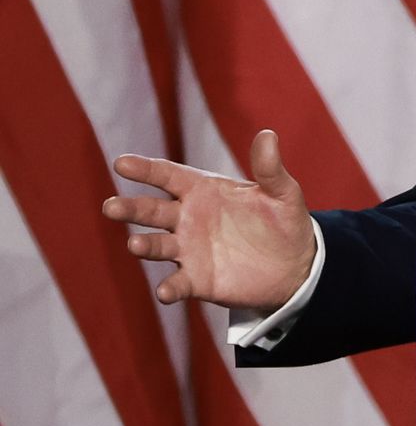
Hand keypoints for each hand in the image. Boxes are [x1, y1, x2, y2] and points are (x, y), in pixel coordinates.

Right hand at [101, 130, 316, 309]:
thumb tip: (268, 134)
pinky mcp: (197, 279)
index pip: (168, 175)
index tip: (121, 163)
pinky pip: (177, 283)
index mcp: (203, 190)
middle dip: (131, 208)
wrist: (295, 264)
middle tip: (110, 206)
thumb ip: (270, 168)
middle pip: (152, 210)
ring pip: (158, 245)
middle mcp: (187, 218)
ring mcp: (188, 250)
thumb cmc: (282, 220)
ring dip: (145, 245)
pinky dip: (169, 287)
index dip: (145, 170)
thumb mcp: (283, 192)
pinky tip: (165, 292)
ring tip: (135, 244)